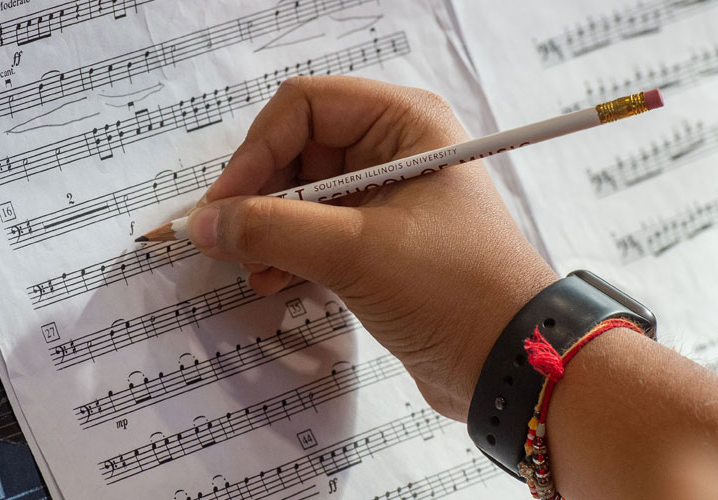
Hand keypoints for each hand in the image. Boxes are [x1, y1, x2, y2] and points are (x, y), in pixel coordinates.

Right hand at [186, 76, 556, 419]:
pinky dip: (290, 254)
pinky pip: (318, 232)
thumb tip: (206, 222)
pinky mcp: (382, 242)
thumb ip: (271, 230)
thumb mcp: (355, 253)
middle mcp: (397, 149)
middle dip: (259, 197)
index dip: (256, 152)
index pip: (304, 107)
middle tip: (228, 241)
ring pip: (303, 195)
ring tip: (253, 270)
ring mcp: (389, 197)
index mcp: (405, 123)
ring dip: (270, 231)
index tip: (225, 205)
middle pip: (298, 150)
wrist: (511, 361)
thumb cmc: (456, 291)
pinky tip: (274, 283)